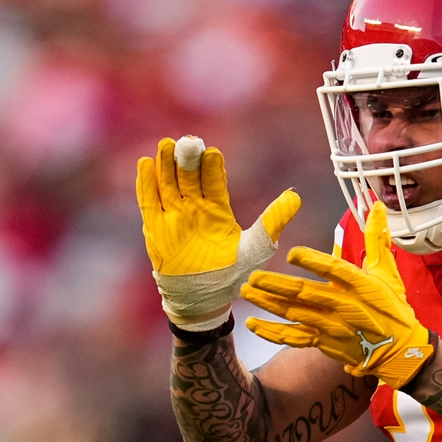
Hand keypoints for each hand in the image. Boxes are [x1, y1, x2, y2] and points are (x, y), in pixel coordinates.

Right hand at [136, 136, 300, 329]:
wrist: (204, 301)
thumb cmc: (233, 275)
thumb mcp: (258, 246)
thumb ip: (273, 221)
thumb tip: (296, 196)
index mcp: (217, 210)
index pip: (213, 182)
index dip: (212, 167)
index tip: (213, 152)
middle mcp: (194, 209)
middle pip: (189, 177)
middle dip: (188, 159)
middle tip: (189, 141)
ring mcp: (174, 218)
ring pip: (168, 184)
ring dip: (166, 165)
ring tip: (167, 144)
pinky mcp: (156, 230)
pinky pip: (149, 203)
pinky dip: (146, 184)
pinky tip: (145, 164)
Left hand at [240, 202, 434, 387]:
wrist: (399, 350)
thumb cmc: (392, 307)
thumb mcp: (387, 271)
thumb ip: (376, 238)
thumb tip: (375, 205)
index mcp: (361, 285)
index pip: (335, 270)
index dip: (313, 262)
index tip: (292, 252)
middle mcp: (344, 306)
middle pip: (306, 293)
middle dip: (277, 285)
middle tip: (253, 275)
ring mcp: (332, 327)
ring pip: (295, 314)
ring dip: (268, 303)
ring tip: (247, 291)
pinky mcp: (323, 342)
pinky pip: (294, 338)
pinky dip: (272, 332)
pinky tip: (252, 323)